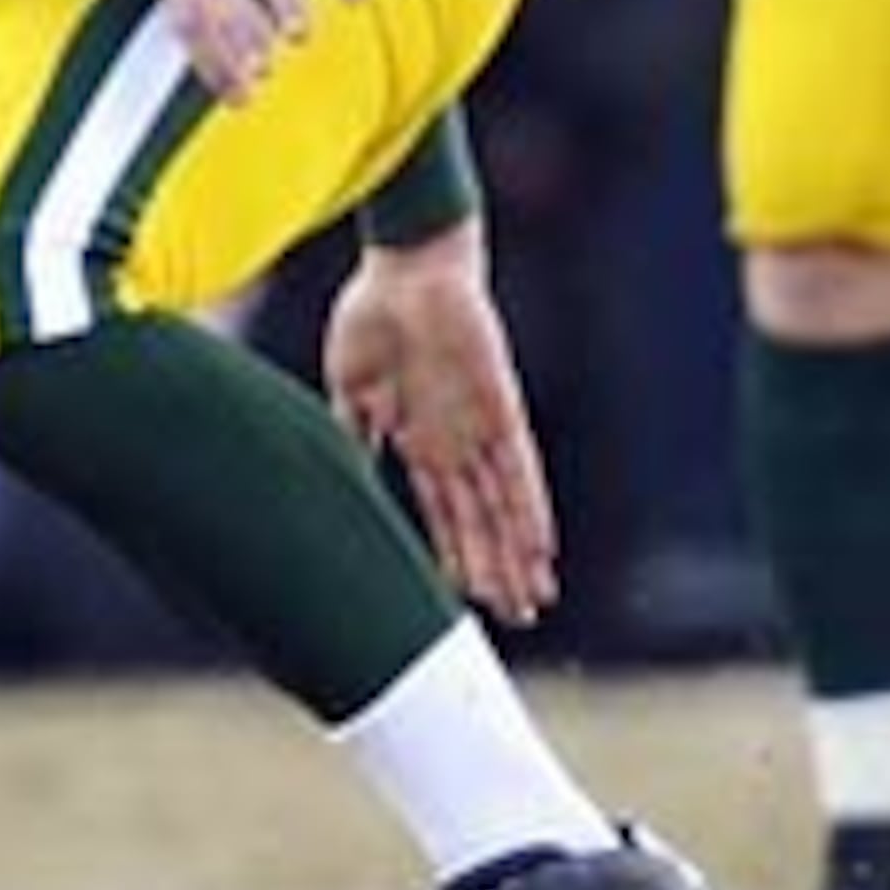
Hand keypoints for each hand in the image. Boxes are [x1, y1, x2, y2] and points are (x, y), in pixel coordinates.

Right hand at [323, 219, 556, 626]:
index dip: (455, 556)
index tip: (464, 601)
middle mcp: (455, 444)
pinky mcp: (500, 410)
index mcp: (419, 441)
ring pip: (502, 508)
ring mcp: (479, 430)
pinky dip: (529, 510)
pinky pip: (520, 470)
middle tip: (516, 619)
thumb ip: (354, 432)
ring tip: (530, 600)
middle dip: (495, 570)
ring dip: (514, 555)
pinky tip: (540, 547)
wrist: (406, 270)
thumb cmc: (372, 318)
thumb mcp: (350, 386)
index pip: (443, 514)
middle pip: (480, 522)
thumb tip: (349, 479)